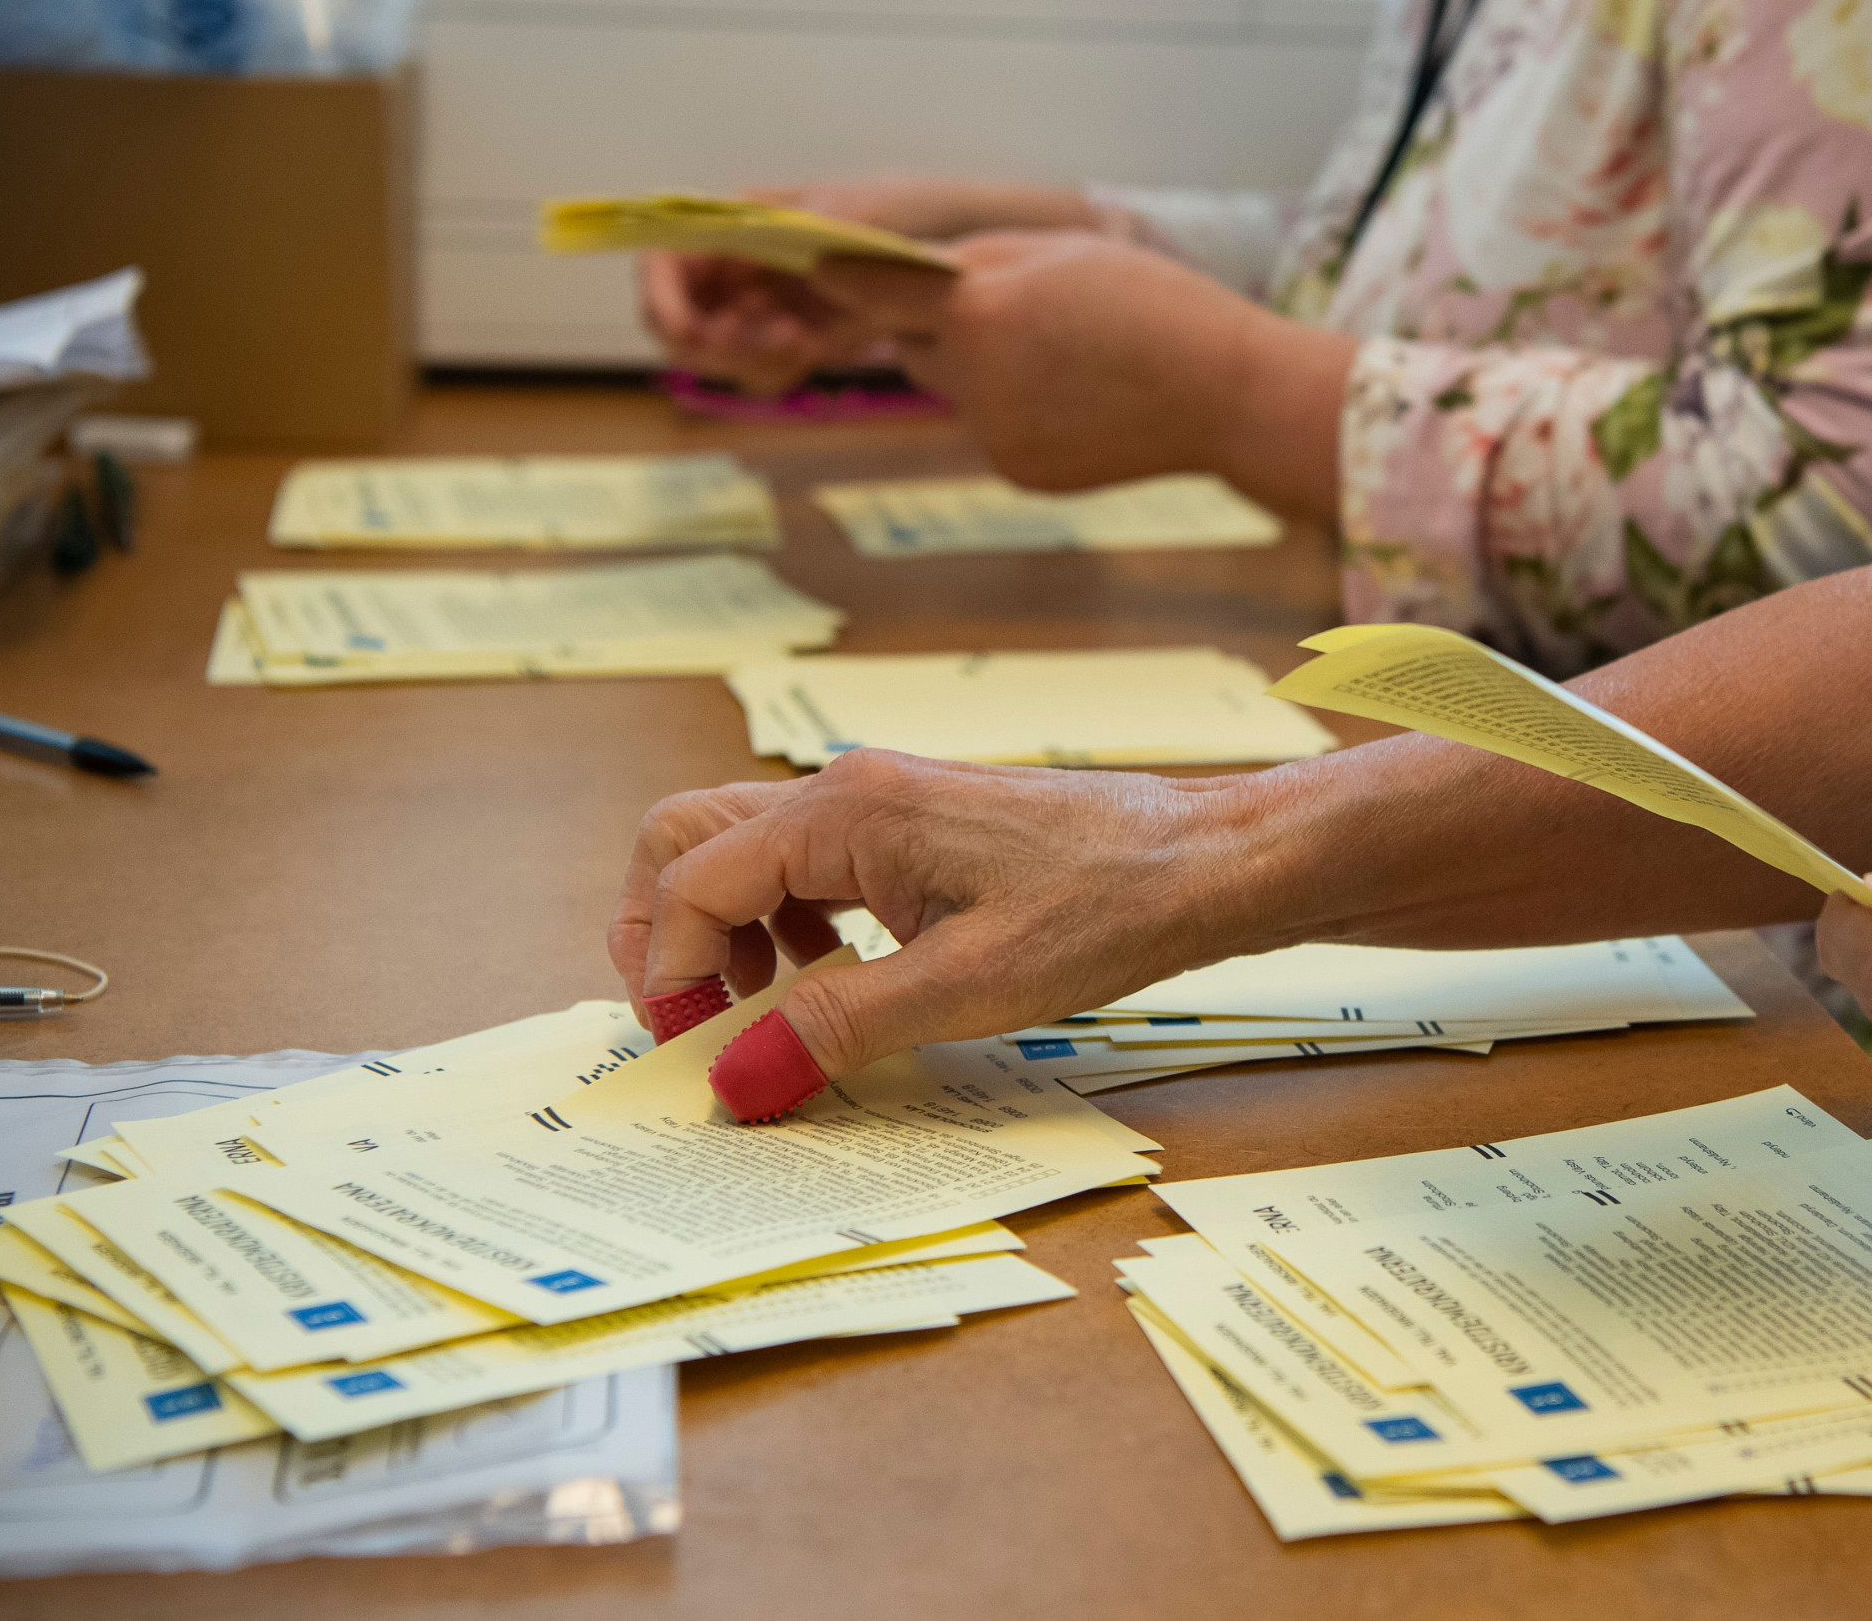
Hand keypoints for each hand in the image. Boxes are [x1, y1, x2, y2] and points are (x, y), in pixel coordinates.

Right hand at [606, 753, 1287, 1079]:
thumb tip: (733, 1080)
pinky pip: (807, 866)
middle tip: (691, 1025)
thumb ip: (835, 1029)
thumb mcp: (963, 987)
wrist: (1204, 863)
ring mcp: (879, 803)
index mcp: (846, 811)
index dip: (671, 972)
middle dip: (667, 934)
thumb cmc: (1104, 907)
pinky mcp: (912, 829)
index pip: (693, 878)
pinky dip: (786, 925)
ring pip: (744, 851)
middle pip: (690, 839)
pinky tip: (831, 983)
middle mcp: (848, 790)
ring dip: (726, 932)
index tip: (694, 1051)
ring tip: (767, 1015)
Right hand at [636, 178, 1102, 397]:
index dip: (661, 298)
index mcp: (736, 218)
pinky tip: (818, 346)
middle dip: (716, 342)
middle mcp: (736, 263)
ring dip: (751, 359)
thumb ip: (815, 223)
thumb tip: (773, 234)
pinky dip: (777, 370)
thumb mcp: (864, 209)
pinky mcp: (790, 340)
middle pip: (678, 320)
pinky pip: (760, 370)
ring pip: (716, 354)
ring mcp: (760, 305)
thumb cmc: (905, 211)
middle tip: (780, 341)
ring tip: (806, 342)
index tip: (691, 333)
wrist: (954, 253)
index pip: (663, 257)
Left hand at [807, 230, 1354, 512]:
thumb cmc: (1158, 308)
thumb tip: (918, 278)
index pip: (880, 293)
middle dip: (945, 328)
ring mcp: (996, 436)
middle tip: (1010, 311)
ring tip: (1069, 359)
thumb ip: (980, 264)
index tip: (814, 268)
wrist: (1230, 398)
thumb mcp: (1064, 253)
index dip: (849, 279)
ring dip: (986, 371)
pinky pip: (995, 428)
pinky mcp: (1019, 473)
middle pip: (919, 347)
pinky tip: (1083, 402)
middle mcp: (976, 381)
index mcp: (983, 312)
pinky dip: (1020, 412)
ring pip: (959, 392)